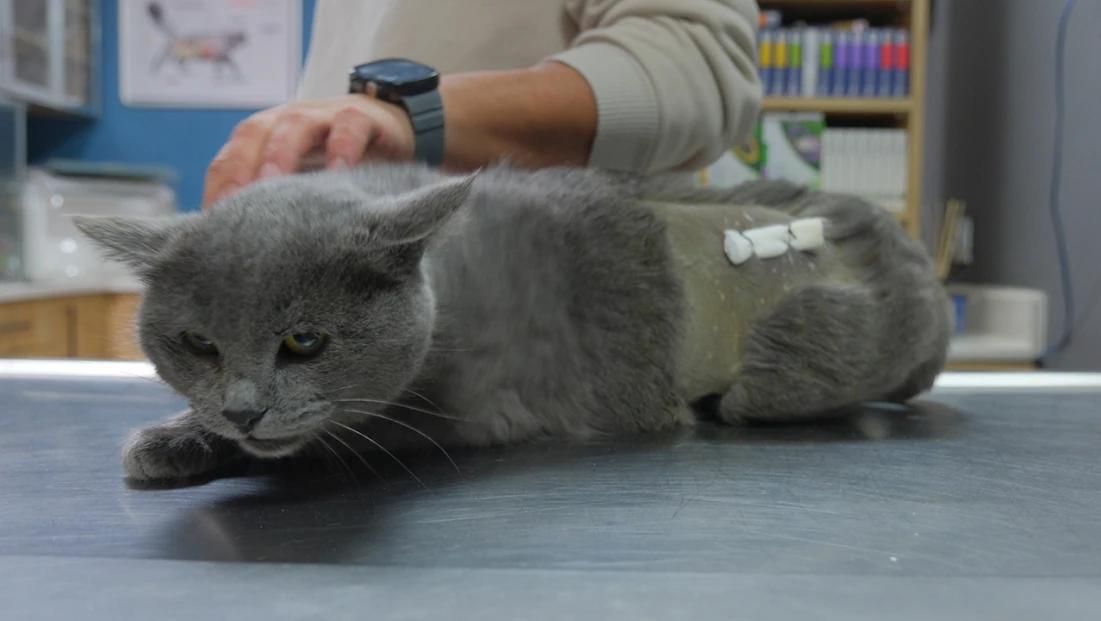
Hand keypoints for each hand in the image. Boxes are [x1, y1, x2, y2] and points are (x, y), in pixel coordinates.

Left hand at [202, 95, 414, 208]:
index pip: (229, 159)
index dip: (218, 189)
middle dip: (239, 168)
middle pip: (253, 135)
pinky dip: (342, 148)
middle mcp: (287, 123)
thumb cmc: (338, 168)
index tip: (209, 228)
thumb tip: (243, 258)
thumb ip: (277, 209)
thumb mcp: (305, 185)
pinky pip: (349, 127)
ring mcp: (324, 117)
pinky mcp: (363, 118)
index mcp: (264, 139)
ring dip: (281, 153)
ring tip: (274, 184)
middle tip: (231, 207)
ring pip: (295, 124)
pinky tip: (340, 174)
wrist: (392, 130)